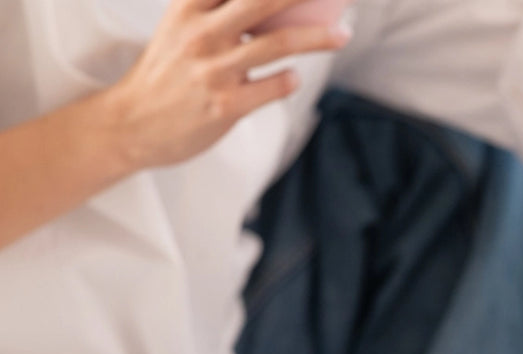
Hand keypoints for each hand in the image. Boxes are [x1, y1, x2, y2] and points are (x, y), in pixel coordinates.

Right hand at [100, 0, 350, 171]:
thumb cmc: (165, 73)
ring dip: (318, 37)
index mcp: (189, 8)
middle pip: (262, 1)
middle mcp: (202, 33)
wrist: (131, 123)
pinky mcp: (227, 104)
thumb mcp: (180, 26)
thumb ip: (216, 9)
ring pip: (280, 43)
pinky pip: (275, 86)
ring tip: (341, 34)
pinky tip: (292, 77)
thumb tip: (269, 5)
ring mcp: (215, 70)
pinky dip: (290, 80)